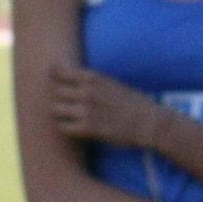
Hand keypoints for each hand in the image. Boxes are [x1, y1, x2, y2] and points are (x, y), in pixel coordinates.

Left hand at [46, 65, 171, 149]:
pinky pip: (63, 127)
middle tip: (67, 105)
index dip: (54, 78)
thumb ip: (89, 82)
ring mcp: (86, 110)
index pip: (59, 72)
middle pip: (55, 92)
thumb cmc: (131, 102)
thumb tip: (67, 79)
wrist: (149, 122)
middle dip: (59, 98)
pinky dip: (65, 127)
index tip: (55, 83)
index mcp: (92, 77)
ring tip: (69, 117)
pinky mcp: (88, 129)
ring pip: (55, 109)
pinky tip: (74, 127)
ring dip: (60, 113)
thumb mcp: (109, 83)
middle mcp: (87, 92)